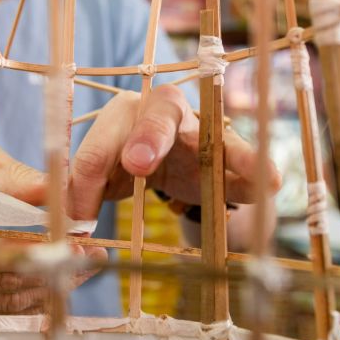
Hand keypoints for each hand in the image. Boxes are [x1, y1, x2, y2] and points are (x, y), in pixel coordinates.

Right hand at [0, 143, 104, 314]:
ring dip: (50, 289)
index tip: (78, 244)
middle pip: (8, 282)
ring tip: (83, 269)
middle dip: (55, 272)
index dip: (43, 251)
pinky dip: (31, 302)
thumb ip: (14, 178)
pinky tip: (56, 284)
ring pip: (6, 302)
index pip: (1, 250)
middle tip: (91, 258)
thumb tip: (59, 190)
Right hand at [67, 85, 280, 220]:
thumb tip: (273, 181)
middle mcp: (131, 113)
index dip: (148, 139)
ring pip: (83, 163)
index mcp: (171, 106)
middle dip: (96, 167)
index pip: (159, 115)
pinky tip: (66, 231)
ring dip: (76, 199)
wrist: (181, 155)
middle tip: (87, 207)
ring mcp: (106, 138)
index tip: (138, 165)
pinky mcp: (92, 162)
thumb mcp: (228, 160)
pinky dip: (69, 207)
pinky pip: (74, 182)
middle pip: (106, 137)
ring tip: (75, 233)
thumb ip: (245, 168)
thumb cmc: (207, 152)